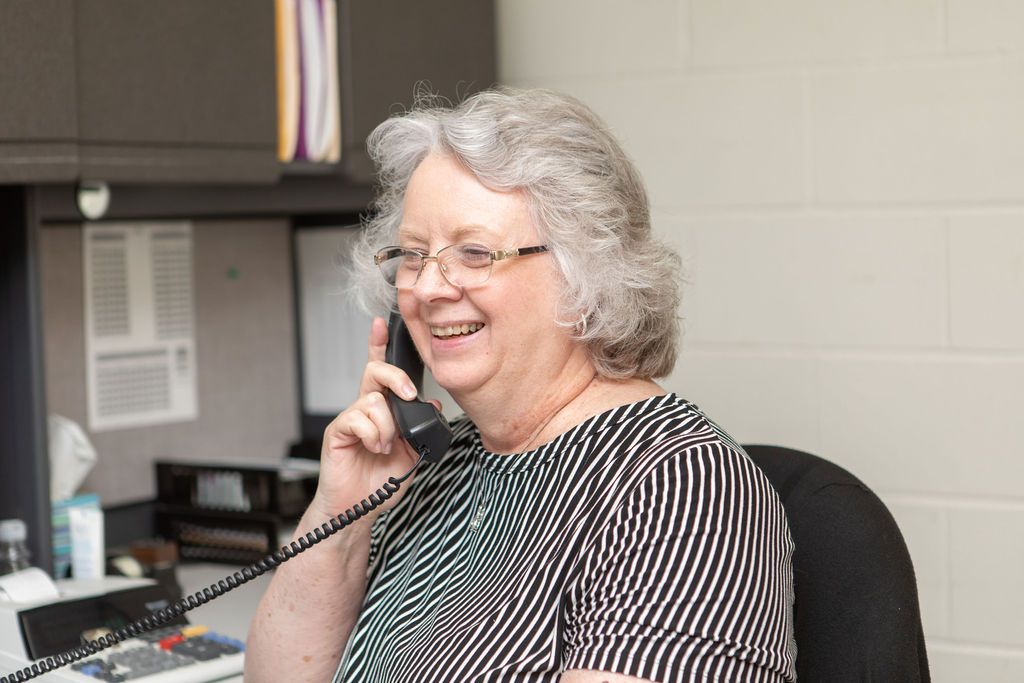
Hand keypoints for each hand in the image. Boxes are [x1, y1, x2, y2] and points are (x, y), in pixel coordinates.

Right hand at [309, 316, 432, 520]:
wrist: (359, 510)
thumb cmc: (380, 483)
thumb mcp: (413, 454)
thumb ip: (421, 428)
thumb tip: (434, 405)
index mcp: (382, 411)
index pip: (380, 371)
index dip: (379, 346)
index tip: (382, 325)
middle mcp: (364, 410)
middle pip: (375, 373)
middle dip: (397, 378)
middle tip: (409, 396)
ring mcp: (350, 419)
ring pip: (373, 401)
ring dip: (387, 426)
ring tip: (385, 447)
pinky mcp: (337, 432)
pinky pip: (358, 419)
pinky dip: (373, 435)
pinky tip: (374, 449)